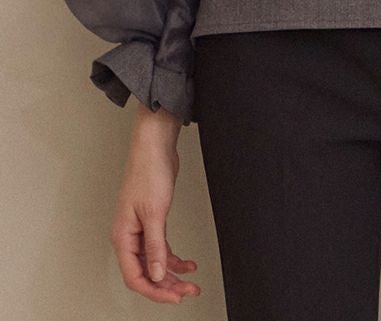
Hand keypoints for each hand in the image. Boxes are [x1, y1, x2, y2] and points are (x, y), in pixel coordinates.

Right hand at [108, 105, 200, 303]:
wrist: (155, 147)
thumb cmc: (148, 172)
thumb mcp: (155, 213)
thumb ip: (155, 247)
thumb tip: (158, 274)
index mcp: (123, 237)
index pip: (135, 277)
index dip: (154, 291)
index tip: (173, 297)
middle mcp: (130, 237)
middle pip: (146, 273)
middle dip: (167, 286)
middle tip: (187, 292)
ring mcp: (141, 230)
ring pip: (155, 262)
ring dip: (173, 274)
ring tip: (191, 282)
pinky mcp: (153, 221)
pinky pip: (162, 248)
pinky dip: (175, 258)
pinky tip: (188, 263)